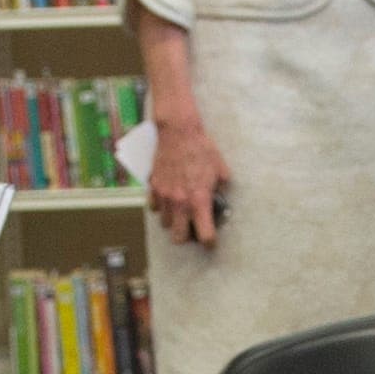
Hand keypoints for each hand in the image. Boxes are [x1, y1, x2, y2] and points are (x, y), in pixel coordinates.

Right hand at [149, 117, 230, 246]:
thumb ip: (221, 188)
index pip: (204, 235)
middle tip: (193, 229)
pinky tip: (169, 200)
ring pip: (165, 224)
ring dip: (174, 221)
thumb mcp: (220, 169)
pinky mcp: (153, 187)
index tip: (211, 241)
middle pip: (179, 238)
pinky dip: (161, 208)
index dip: (210, 242)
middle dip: (187, 237)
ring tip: (181, 212)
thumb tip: (220, 197)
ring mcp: (164, 196)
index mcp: (199, 201)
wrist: (178, 131)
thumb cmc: (201, 148)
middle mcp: (180, 203)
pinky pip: (154, 208)